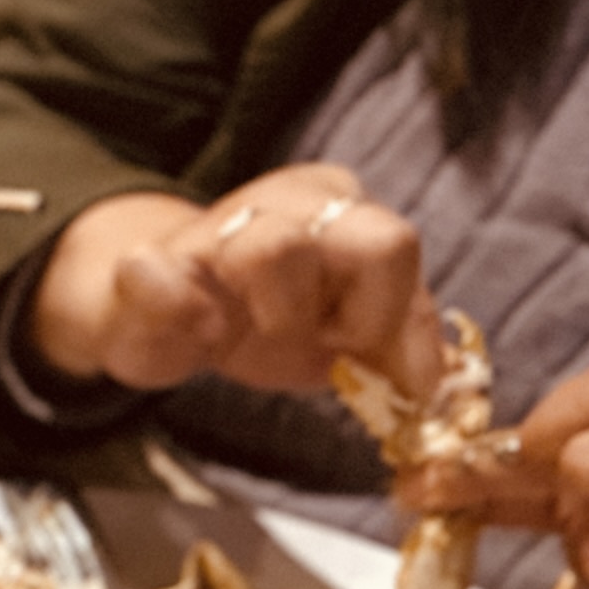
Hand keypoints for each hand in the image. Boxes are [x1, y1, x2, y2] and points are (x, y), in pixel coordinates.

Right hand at [24, 163, 440, 397]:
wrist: (163, 319)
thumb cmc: (263, 319)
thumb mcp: (343, 328)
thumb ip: (398, 341)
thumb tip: (440, 386)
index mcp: (340, 209)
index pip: (397, 248)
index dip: (393, 319)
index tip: (368, 362)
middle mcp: (285, 202)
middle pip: (366, 237)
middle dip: (352, 315)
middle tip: (317, 345)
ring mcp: (213, 229)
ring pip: (273, 250)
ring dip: (280, 320)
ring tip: (256, 336)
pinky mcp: (148, 267)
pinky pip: (159, 272)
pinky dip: (178, 305)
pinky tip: (198, 331)